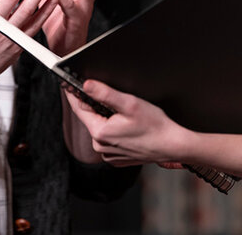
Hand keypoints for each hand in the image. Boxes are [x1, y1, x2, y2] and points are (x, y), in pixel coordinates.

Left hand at [65, 79, 188, 166]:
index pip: (79, 109)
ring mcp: (108, 154)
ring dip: (107, 118)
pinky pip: (109, 139)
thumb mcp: (130, 104)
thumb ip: (105, 94)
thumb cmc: (155, 127)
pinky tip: (129, 127)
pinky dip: (114, 130)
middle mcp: (100, 146)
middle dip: (96, 106)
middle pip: (90, 118)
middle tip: (111, 97)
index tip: (68, 84)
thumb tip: (86, 85)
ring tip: (125, 114)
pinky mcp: (116, 158)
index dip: (74, 95)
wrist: (172, 146)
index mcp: (100, 133)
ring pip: (100, 128)